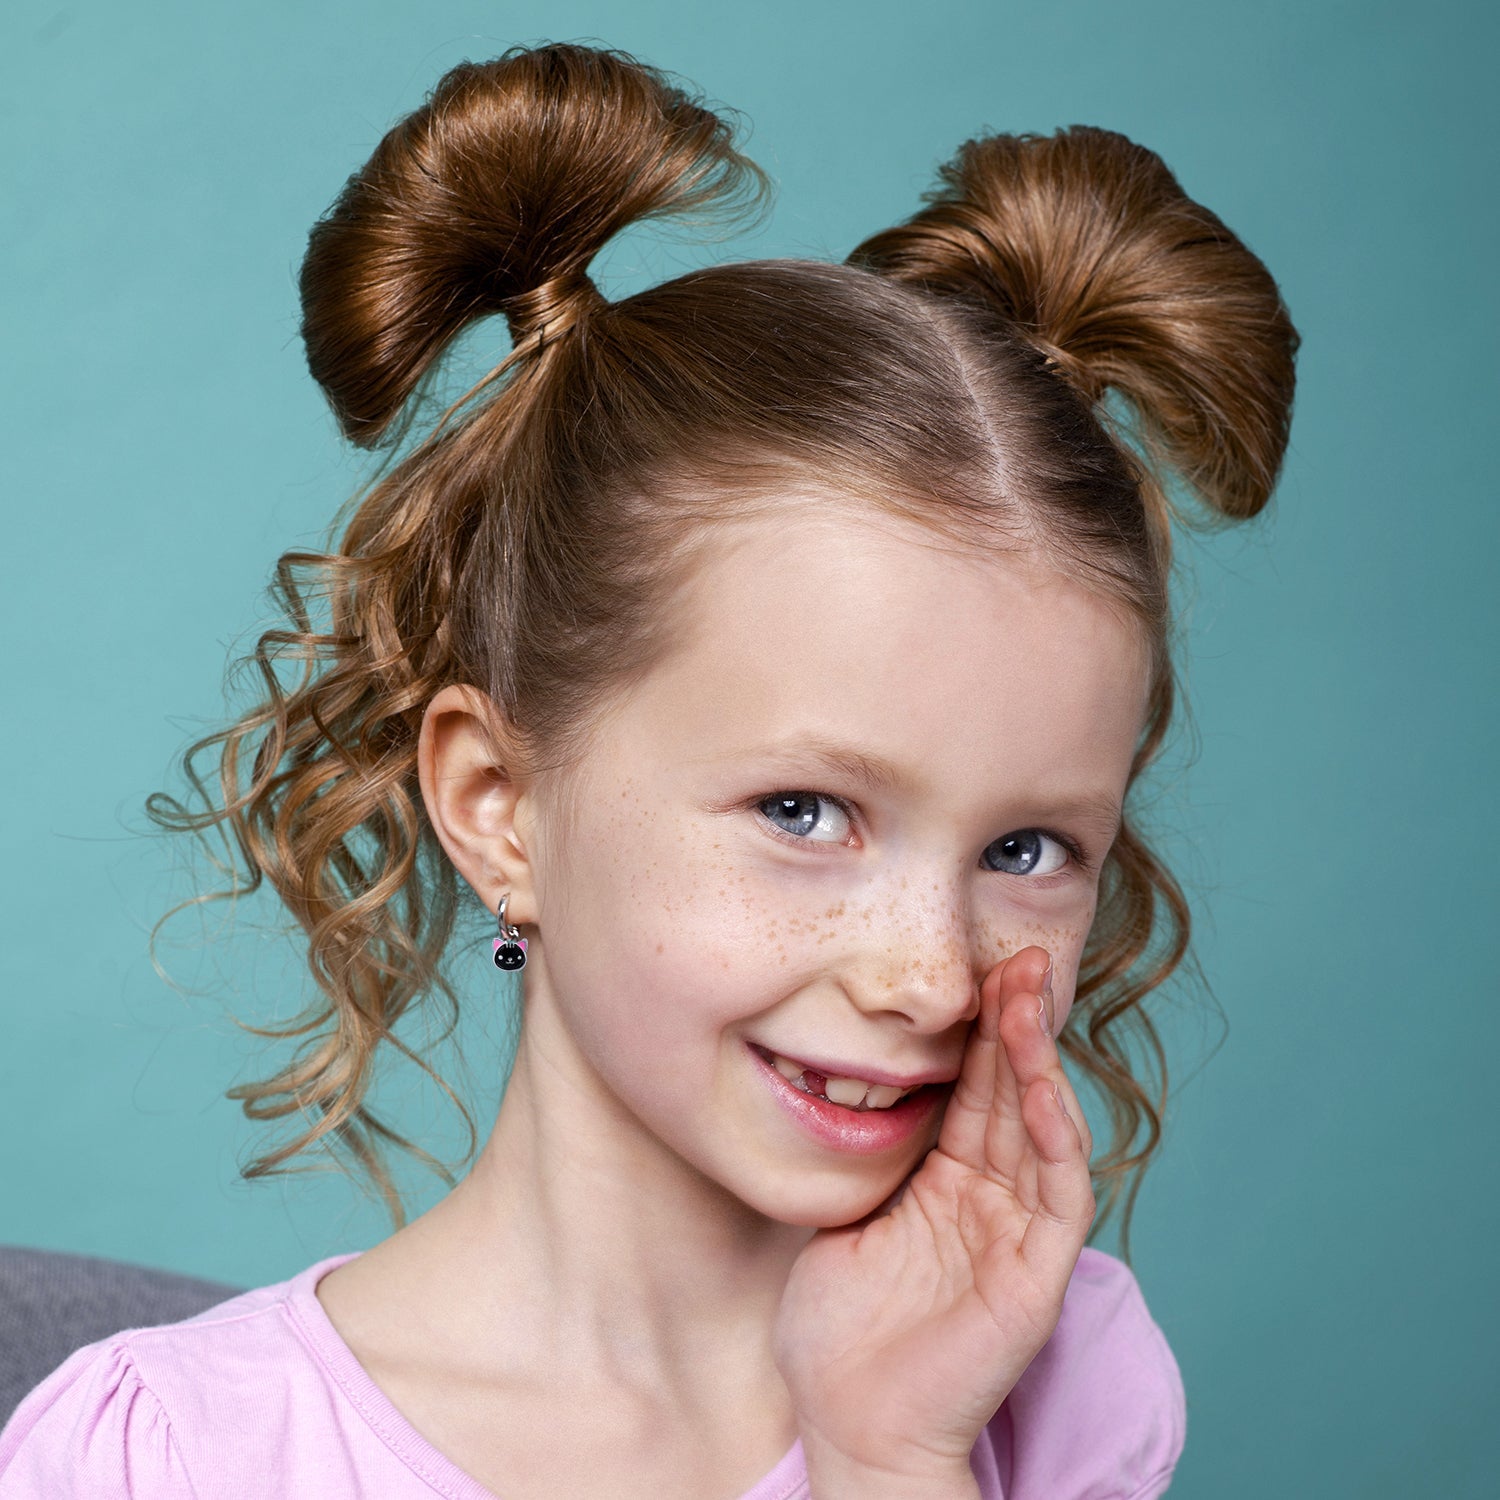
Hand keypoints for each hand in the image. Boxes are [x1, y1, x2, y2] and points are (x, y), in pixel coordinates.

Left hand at [774, 946, 1095, 1492]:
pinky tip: (1047, 1088)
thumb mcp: (843, 1212)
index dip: (980, 1029)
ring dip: (1039, 1061)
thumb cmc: (839, 1328)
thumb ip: (864, 1152)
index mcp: (947, 1181)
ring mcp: (1017, 1234)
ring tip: (1031, 994)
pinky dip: (1059, 1138)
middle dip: (1018, 1023)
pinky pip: (1059, 1196)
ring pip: (1042, 1129)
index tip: (979, 965)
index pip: (975, 1089)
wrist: (849, 1423)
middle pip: (1014, 1094)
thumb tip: (840, 1072)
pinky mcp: (1036, 1276)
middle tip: (1018, 955)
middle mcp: (991, 1198)